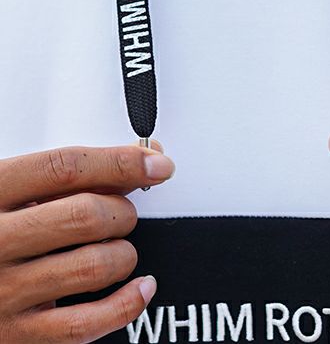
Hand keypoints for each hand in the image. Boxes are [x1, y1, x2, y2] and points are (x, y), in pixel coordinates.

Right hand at [0, 143, 174, 342]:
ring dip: (125, 253)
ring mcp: (4, 291)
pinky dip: (126, 304)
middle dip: (121, 210)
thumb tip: (141, 161)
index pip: (65, 167)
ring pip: (93, 266)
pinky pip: (84, 324)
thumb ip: (68, 175)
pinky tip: (138, 286)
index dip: (120, 161)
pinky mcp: (16, 335)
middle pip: (85, 215)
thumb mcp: (11, 189)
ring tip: (118, 246)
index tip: (155, 164)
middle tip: (122, 212)